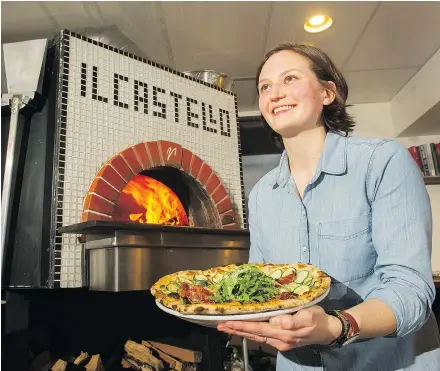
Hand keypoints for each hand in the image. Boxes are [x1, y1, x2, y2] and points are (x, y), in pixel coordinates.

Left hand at [217, 306, 341, 351]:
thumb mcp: (309, 315)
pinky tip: (244, 329)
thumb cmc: (318, 319)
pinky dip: (251, 332)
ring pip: (256, 336)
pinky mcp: (282, 341)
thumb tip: (275, 320)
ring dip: (241, 332)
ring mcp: (280, 342)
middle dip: (236, 329)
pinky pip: (263, 337)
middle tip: (219, 325)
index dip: (242, 325)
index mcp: (284, 332)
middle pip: (253, 334)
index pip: (258, 328)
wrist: (328, 331)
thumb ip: (293, 320)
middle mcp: (279, 339)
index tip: (228, 322)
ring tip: (227, 327)